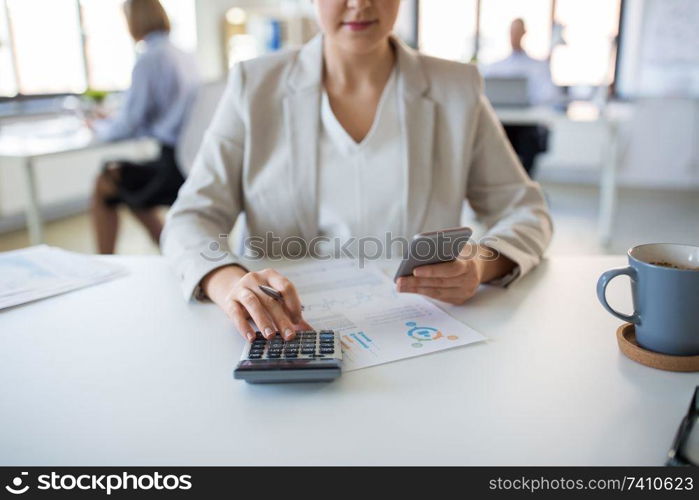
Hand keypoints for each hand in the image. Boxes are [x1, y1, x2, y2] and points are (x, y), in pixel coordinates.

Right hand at [201, 265, 311, 340]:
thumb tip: (308, 330)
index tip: (298, 320)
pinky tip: (251, 337)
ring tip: (271, 336)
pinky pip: (236, 314)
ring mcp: (241, 288)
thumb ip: (291, 313)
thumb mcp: (275, 299)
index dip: (293, 303)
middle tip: (289, 335)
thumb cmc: (260, 296)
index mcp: (271, 275)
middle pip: (271, 299)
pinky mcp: (229, 300)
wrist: (232, 289)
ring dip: (263, 321)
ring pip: (253, 303)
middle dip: (281, 318)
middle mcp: (255, 279)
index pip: (285, 286)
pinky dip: (244, 326)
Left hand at [396, 244, 515, 303]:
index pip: (451, 269)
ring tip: (400, 286)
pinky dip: (424, 292)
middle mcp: (469, 281)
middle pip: (440, 283)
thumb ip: (443, 250)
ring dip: (416, 289)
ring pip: (437, 292)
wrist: (480, 265)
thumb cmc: (462, 252)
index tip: (414, 270)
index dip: (432, 271)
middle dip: (417, 282)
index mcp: (470, 265)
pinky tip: (411, 289)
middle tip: (400, 281)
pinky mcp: (460, 300)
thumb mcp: (457, 247)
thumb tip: (417, 254)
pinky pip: (439, 297)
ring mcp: (465, 293)